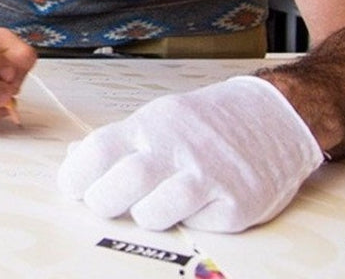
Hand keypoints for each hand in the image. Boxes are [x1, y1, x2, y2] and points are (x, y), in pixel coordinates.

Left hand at [57, 76, 323, 231]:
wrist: (272, 117)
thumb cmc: (205, 123)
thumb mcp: (158, 119)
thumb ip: (118, 142)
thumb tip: (74, 158)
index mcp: (151, 125)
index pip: (99, 149)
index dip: (76, 173)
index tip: (71, 187)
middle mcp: (177, 148)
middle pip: (122, 182)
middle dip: (101, 201)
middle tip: (103, 202)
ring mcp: (208, 177)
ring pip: (153, 213)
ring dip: (143, 215)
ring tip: (150, 205)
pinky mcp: (236, 205)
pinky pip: (196, 226)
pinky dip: (187, 221)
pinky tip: (195, 204)